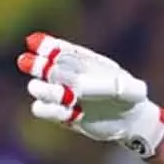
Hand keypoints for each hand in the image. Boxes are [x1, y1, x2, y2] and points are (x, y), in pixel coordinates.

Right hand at [16, 32, 163, 157]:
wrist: (131, 121)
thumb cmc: (132, 99)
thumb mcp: (132, 90)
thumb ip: (116, 85)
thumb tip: (85, 87)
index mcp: (83, 62)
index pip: (60, 50)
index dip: (45, 46)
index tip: (34, 42)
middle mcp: (69, 77)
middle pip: (44, 68)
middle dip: (37, 66)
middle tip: (31, 64)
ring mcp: (63, 96)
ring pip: (38, 89)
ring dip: (45, 91)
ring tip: (64, 96)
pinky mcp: (62, 115)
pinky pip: (43, 110)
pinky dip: (50, 110)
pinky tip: (68, 112)